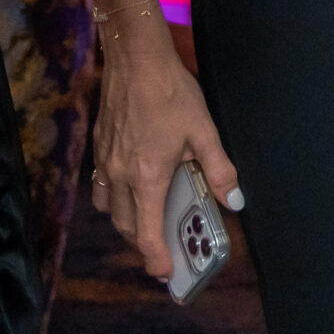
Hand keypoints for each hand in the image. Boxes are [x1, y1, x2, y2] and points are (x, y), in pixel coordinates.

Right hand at [89, 43, 242, 280]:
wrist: (135, 59)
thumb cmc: (171, 92)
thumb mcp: (204, 130)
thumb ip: (219, 169)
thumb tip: (233, 201)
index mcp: (147, 177)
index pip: (148, 232)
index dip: (156, 258)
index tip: (165, 274)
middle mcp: (120, 176)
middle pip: (126, 226)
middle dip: (144, 243)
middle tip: (163, 250)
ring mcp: (105, 162)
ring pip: (109, 209)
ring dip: (127, 223)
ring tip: (147, 223)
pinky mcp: (99, 148)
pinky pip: (101, 188)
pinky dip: (113, 200)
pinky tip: (130, 188)